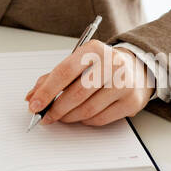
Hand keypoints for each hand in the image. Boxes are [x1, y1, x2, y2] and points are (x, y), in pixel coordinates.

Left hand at [24, 41, 153, 126]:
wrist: (137, 68)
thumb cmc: (102, 66)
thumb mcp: (78, 62)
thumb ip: (53, 77)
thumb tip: (32, 97)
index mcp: (94, 50)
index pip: (64, 72)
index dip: (46, 91)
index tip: (34, 104)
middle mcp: (111, 64)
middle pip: (76, 93)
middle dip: (56, 109)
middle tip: (45, 116)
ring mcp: (124, 83)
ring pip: (88, 109)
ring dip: (69, 117)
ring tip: (62, 116)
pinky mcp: (132, 102)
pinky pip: (101, 118)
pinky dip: (86, 120)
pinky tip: (81, 116)